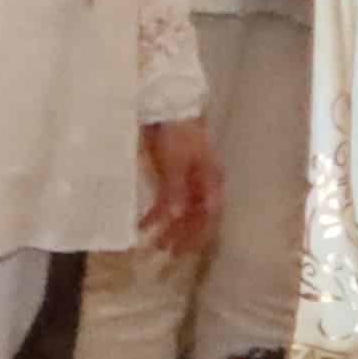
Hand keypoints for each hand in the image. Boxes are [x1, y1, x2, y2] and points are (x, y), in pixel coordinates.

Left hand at [140, 116, 221, 258]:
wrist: (168, 105)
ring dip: (170, 227)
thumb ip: (175, 191)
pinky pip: (169, 198)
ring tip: (154, 243)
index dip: (197, 235)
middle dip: (183, 235)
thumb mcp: (175, 164)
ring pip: (182, 209)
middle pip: (197, 215)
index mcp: (211, 180)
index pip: (209, 215)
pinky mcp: (173, 172)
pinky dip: (158, 212)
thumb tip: (175, 219)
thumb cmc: (177, 134)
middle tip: (166, 253)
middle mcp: (204, 182)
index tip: (183, 252)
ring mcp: (189, 177)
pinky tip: (145, 223)